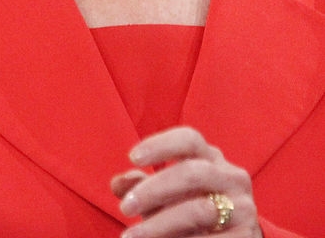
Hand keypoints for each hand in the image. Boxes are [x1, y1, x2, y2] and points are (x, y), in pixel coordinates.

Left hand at [111, 126, 261, 237]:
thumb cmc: (191, 209)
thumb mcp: (168, 194)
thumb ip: (142, 186)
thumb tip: (119, 184)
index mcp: (211, 158)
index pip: (188, 139)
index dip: (160, 144)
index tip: (132, 157)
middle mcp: (232, 177)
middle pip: (190, 173)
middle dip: (153, 190)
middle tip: (124, 208)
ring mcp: (244, 207)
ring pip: (198, 210)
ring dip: (159, 225)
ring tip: (131, 237)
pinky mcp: (248, 236)